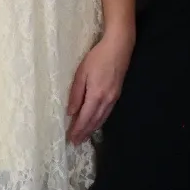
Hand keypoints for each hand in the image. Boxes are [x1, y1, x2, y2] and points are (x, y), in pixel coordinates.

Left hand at [66, 22, 135, 144]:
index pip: (84, 118)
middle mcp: (106, 100)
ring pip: (102, 118)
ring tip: (84, 136)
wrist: (119, 47)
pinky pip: (107, 113)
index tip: (70, 139)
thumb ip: (76, 94)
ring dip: (92, 129)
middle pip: (94, 121)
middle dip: (84, 133)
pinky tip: (96, 122)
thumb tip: (71, 112)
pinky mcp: (116, 94)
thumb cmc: (97, 57)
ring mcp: (113, 98)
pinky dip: (100, 121)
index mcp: (96, 96)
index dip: (77, 129)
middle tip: (76, 142)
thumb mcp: (81, 73)